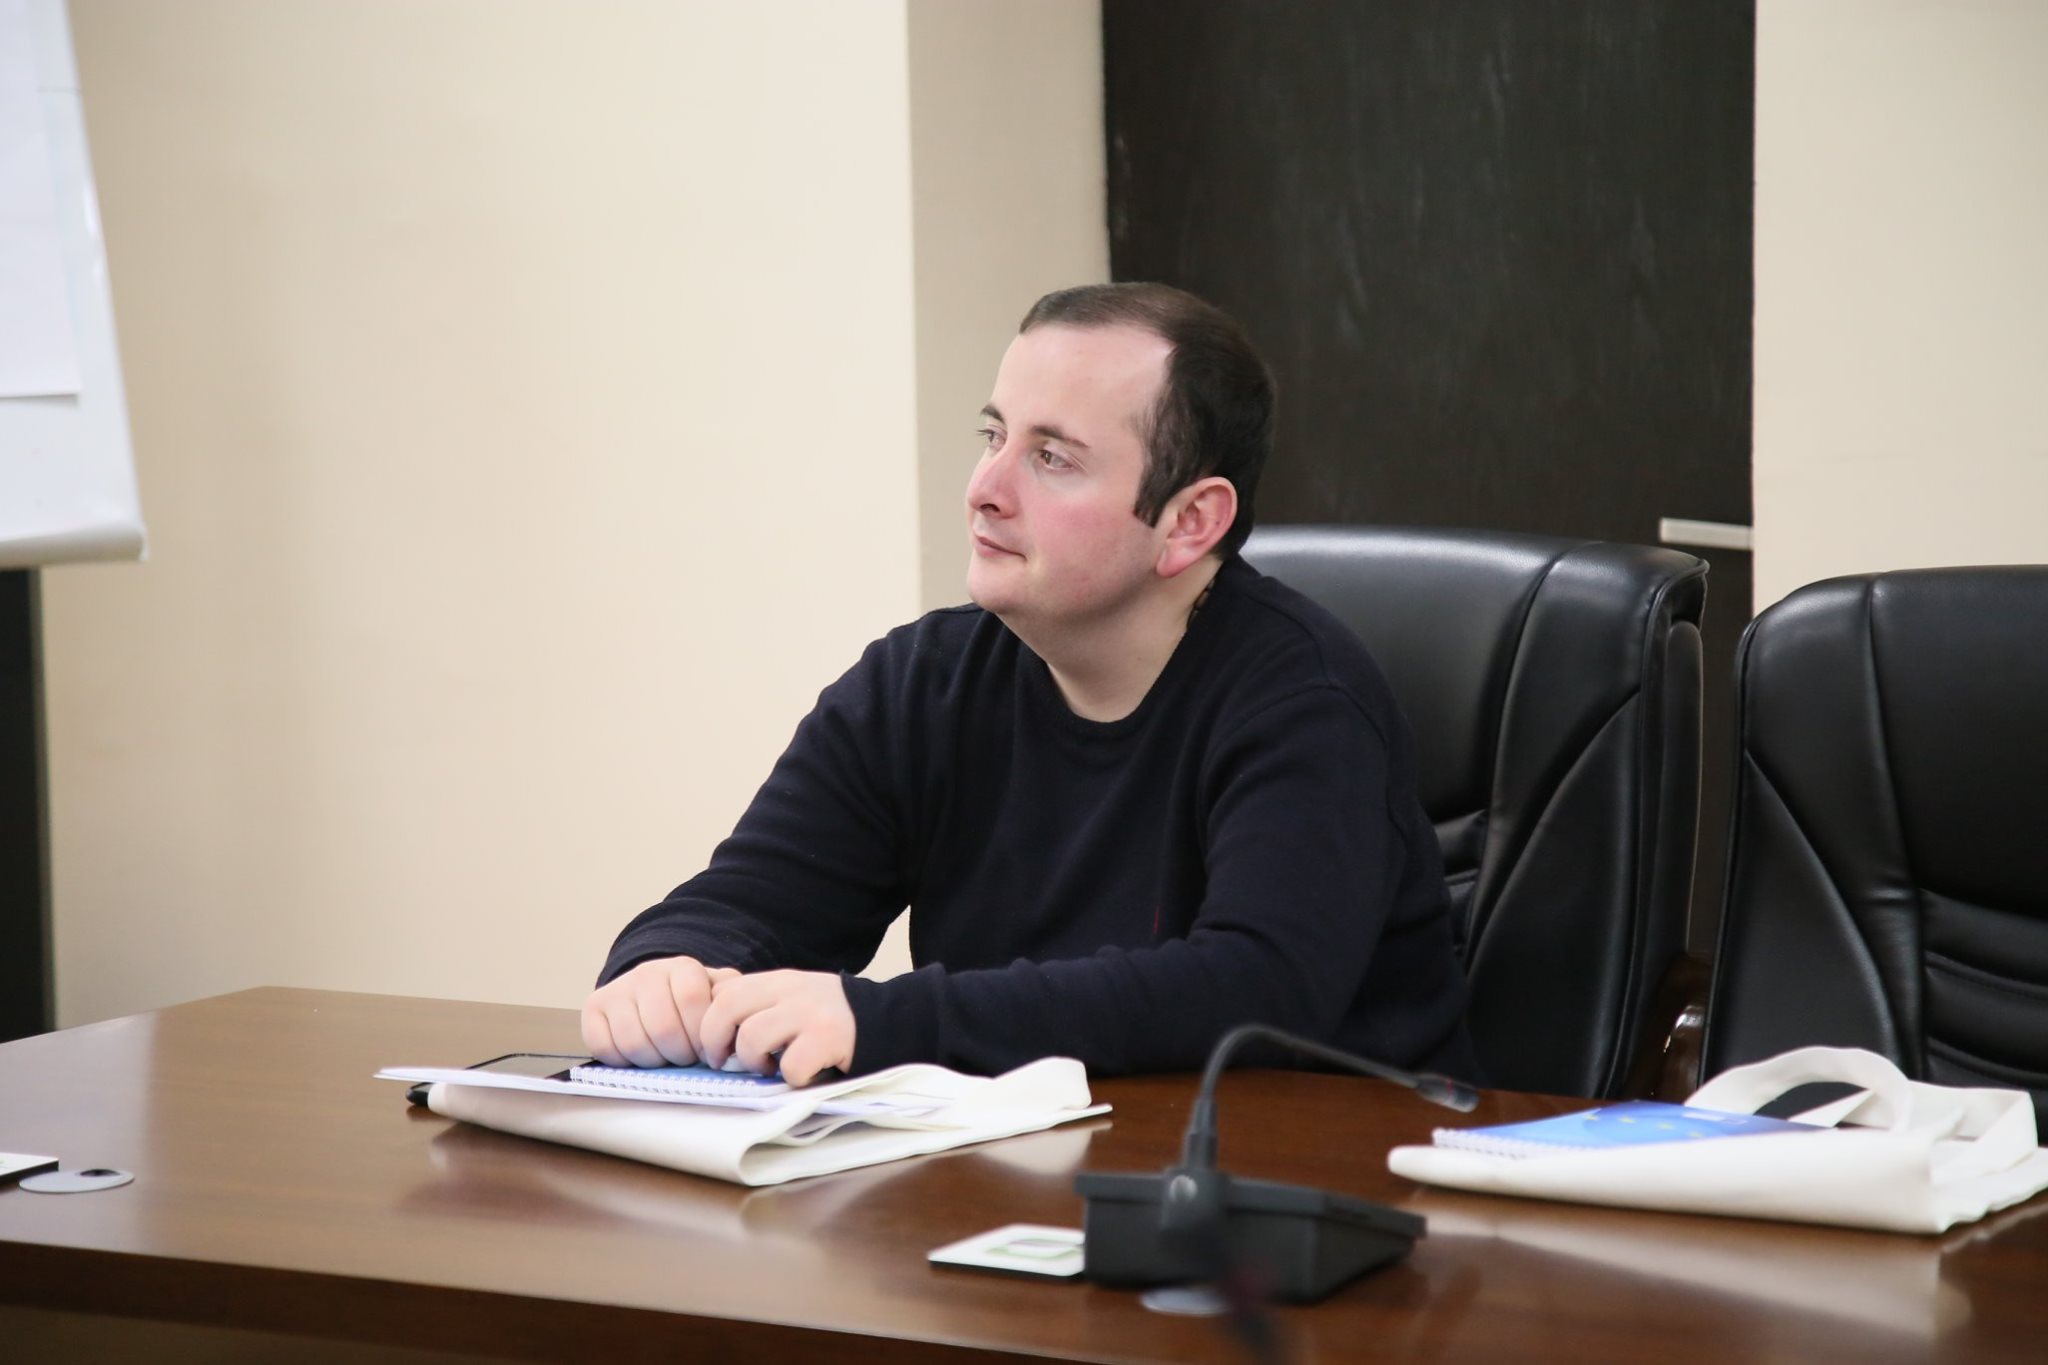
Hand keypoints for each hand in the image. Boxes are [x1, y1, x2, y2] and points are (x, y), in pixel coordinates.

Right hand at [581, 956, 739, 1067]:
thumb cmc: (687, 1002)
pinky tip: (638, 1055)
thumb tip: (740, 1019)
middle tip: (686, 1058)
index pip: (693, 1002)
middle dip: (680, 1055)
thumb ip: (732, 1001)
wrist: (648, 993)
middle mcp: (646, 972)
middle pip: (664, 1029)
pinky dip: (623, 1061)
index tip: (709, 1051)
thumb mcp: (716, 994)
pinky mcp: (593, 1009)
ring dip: (654, 1061)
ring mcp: (617, 989)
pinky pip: (605, 1047)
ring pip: (635, 1042)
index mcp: (682, 967)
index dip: (702, 1036)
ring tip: (664, 1057)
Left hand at [698, 970, 855, 1085]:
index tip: (714, 1046)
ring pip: (751, 1038)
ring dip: (754, 1062)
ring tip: (770, 1068)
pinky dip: (793, 1077)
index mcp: (778, 981)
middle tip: (724, 1062)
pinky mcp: (828, 1039)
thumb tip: (712, 1027)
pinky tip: (804, 1073)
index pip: (723, 991)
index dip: (707, 1022)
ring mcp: (809, 1013)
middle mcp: (791, 990)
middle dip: (715, 1041)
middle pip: (726, 1007)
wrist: (887, 1021)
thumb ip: (760, 1003)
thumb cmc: (830, 1019)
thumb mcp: (794, 997)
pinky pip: (790, 1065)